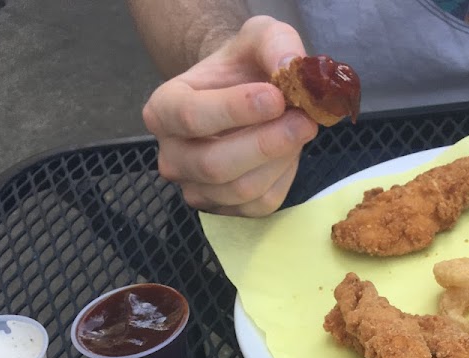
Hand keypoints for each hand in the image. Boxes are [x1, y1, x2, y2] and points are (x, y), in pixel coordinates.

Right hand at [142, 15, 317, 215]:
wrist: (243, 95)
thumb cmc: (242, 68)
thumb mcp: (258, 38)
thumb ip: (274, 43)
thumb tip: (291, 68)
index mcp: (163, 109)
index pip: (191, 116)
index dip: (235, 110)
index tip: (276, 97)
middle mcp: (172, 155)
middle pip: (214, 165)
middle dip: (265, 145)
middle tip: (304, 121)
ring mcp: (197, 189)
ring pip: (241, 190)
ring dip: (280, 161)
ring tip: (301, 128)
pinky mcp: (227, 209)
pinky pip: (261, 205)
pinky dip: (284, 178)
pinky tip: (289, 152)